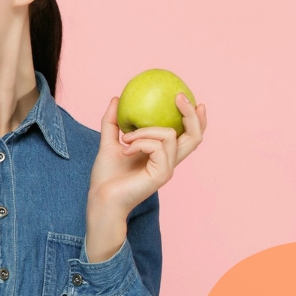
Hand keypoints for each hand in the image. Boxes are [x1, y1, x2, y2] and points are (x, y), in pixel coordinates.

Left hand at [85, 93, 206, 259]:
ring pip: (168, 135)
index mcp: (162, 155)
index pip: (188, 136)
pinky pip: (156, 147)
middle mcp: (169, 161)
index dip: (195, 118)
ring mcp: (167, 169)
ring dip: (144, 131)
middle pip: (195, 136)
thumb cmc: (106, 175)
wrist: (100, 198)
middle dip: (191, 114)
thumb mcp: (108, 142)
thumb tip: (116, 98)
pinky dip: (139, 142)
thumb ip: (112, 122)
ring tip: (125, 139)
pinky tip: (125, 149)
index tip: (188, 99)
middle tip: (178, 97)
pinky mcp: (161, 174)